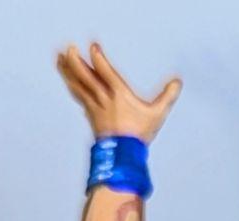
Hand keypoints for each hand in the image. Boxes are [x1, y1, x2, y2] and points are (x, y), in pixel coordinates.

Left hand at [57, 42, 180, 141]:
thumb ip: (168, 97)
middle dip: (75, 61)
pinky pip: (79, 97)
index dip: (97, 57)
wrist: (123, 156)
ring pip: (78, 86)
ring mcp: (95, 108)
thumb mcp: (157, 115)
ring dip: (68, 71)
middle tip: (69, 48)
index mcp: (118, 95)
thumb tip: (178, 81)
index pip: (105, 71)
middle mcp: (103, 99)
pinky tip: (70, 82)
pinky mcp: (91, 116)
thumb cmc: (139, 134)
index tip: (93, 46)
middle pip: (85, 76)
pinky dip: (73, 87)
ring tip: (60, 59)